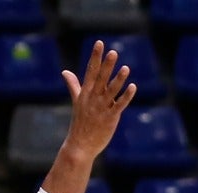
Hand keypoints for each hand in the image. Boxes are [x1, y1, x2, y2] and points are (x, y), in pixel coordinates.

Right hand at [60, 40, 137, 158]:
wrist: (80, 146)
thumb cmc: (80, 123)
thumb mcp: (77, 102)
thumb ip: (73, 85)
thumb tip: (64, 72)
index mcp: (85, 93)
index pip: (90, 71)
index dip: (95, 57)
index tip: (99, 43)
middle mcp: (93, 99)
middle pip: (101, 79)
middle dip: (106, 65)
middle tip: (113, 52)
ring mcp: (101, 109)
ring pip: (111, 91)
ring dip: (118, 80)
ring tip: (126, 68)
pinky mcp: (110, 118)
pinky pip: (119, 105)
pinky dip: (126, 97)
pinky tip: (133, 87)